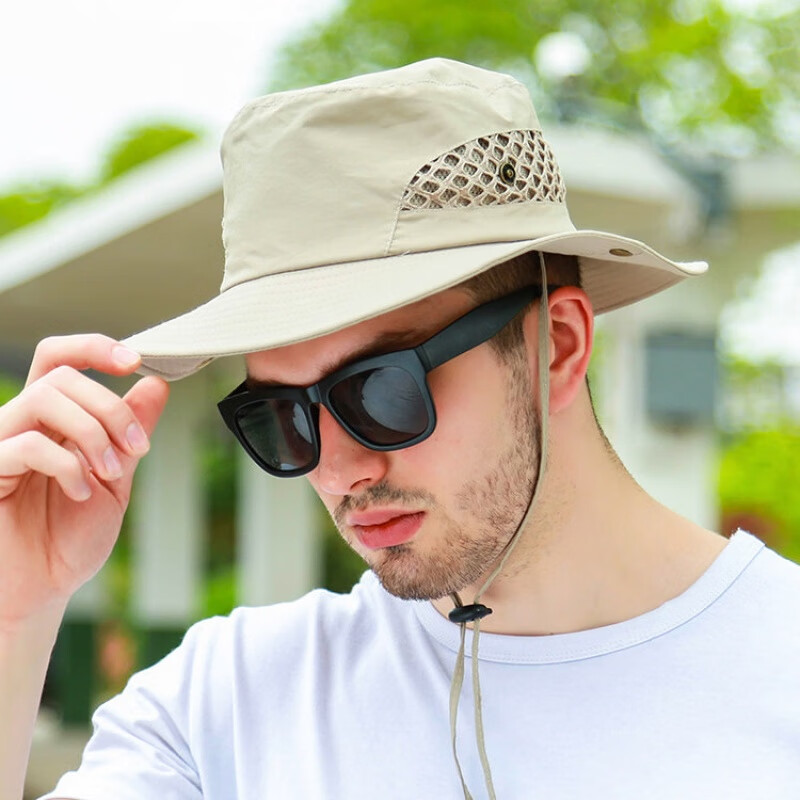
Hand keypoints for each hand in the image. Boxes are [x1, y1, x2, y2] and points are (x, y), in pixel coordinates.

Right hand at [0, 335, 168, 628]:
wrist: (40, 590)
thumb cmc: (69, 537)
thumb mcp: (116, 478)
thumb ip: (131, 431)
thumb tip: (156, 384)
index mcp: (52, 420)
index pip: (61, 358)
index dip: (95, 348)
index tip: (136, 361)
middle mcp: (21, 424)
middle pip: (62, 375)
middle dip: (111, 407)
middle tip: (137, 448)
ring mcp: (0, 446)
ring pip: (44, 397)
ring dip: (92, 431)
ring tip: (110, 471)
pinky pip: (25, 444)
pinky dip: (66, 464)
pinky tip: (81, 492)